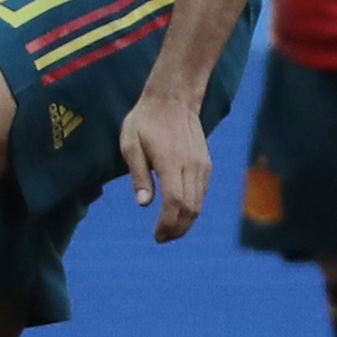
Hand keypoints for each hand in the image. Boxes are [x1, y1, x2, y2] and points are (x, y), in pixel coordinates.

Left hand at [120, 90, 210, 242]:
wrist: (173, 98)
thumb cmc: (146, 120)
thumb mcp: (130, 145)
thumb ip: (138, 175)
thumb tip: (144, 204)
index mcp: (171, 162)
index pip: (175, 203)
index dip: (167, 223)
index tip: (156, 235)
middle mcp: (192, 166)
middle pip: (191, 208)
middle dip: (177, 229)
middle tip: (162, 238)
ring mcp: (202, 165)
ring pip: (199, 203)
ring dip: (186, 222)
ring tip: (169, 230)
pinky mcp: (206, 164)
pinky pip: (202, 193)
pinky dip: (192, 208)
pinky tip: (179, 213)